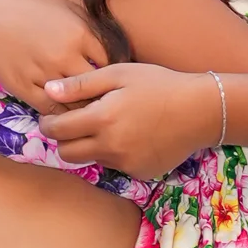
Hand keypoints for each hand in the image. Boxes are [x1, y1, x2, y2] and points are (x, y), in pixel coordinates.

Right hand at [0, 0, 108, 107]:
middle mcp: (65, 55)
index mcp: (81, 34)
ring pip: (74, 103)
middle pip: (95, 89)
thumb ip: (93, 32)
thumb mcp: (69, 10)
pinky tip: (63, 112)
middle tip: (107, 107)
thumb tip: (118, 54)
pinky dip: (59, 113)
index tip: (115, 85)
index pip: (112, 65)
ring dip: (81, 110)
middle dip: (103, 99)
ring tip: (88, 115)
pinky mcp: (23, 86)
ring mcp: (43, 72)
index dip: (114, 77)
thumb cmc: (31, 7)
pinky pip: (50, 109)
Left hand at [41, 61, 218, 181]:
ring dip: (90, 146)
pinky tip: (132, 135)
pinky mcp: (140, 173)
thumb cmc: (159, 84)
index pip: (56, 131)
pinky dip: (115, 153)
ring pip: (91, 160)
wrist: (200, 110)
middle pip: (67, 153)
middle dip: (63, 139)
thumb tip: (48, 90)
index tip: (52, 116)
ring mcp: (125, 164)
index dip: (48, 123)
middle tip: (74, 123)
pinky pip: (116, 165)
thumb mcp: (118, 74)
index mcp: (101, 119)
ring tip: (109, 125)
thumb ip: (80, 85)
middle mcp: (110, 147)